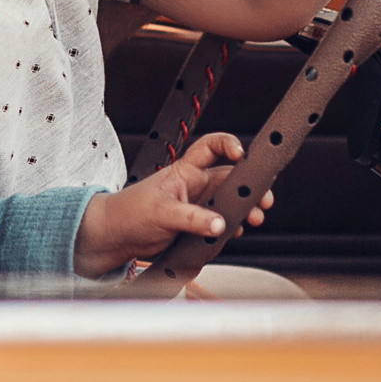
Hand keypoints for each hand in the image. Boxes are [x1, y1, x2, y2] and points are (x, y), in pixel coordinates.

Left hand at [72, 132, 271, 278]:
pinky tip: (235, 233)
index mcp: (185, 171)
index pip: (211, 147)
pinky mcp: (197, 224)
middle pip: (230, 178)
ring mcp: (198, 205)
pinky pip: (221, 222)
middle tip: (264, 201)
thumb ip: (192, 218)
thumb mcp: (162, 213)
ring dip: (245, 210)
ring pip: (230, 202)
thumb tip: (219, 224)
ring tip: (255, 220)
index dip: (228, 144)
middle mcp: (195, 185)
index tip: (242, 154)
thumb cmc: (131, 213)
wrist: (117, 237)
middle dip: (250, 187)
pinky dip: (231, 227)